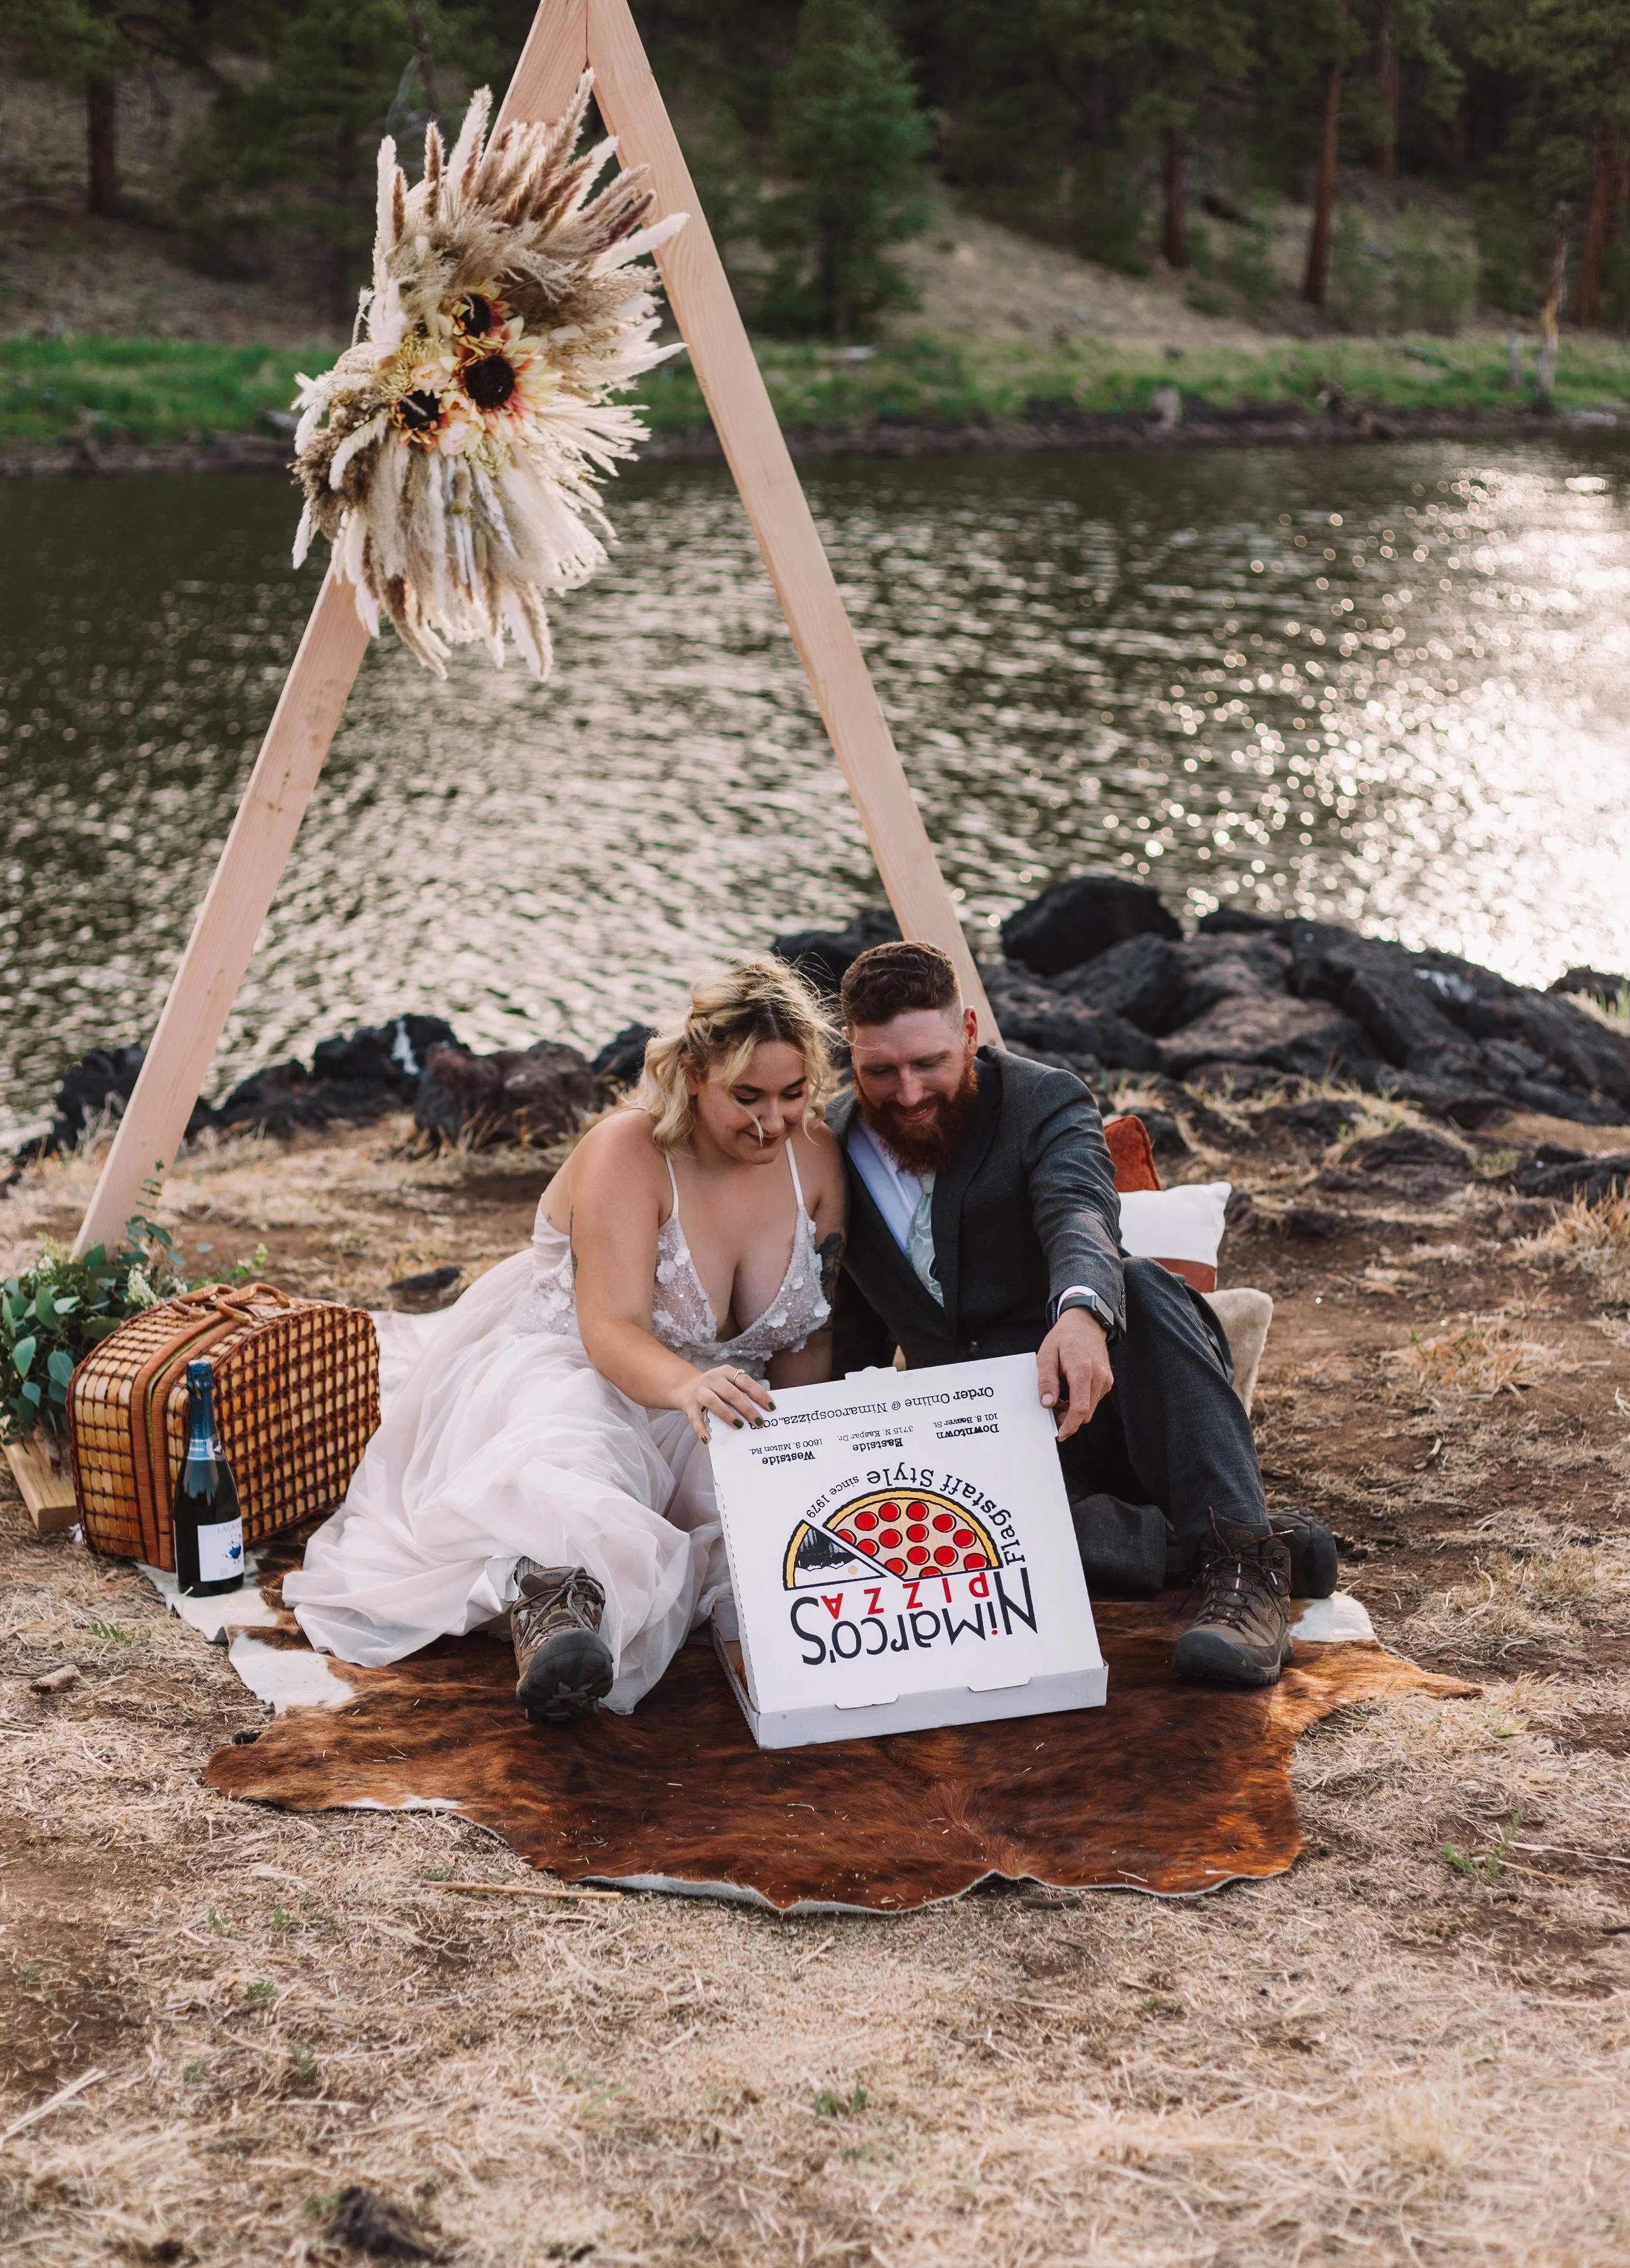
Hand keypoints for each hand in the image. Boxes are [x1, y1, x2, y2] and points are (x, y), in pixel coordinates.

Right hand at [676, 1363, 772, 1443]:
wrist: (684, 1387)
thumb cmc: (715, 1389)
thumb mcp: (728, 1383)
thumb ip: (741, 1392)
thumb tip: (762, 1410)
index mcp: (726, 1372)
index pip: (746, 1382)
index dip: (759, 1394)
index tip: (770, 1407)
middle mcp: (712, 1379)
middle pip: (732, 1393)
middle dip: (747, 1409)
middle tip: (759, 1422)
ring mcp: (699, 1391)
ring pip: (714, 1402)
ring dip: (728, 1415)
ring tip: (740, 1426)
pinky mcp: (689, 1405)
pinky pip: (696, 1418)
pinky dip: (702, 1429)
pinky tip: (708, 1439)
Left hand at [1037, 1307, 1113, 1440]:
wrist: (1086, 1322)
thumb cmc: (1064, 1337)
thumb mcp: (1046, 1355)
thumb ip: (1047, 1380)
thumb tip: (1047, 1403)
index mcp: (1082, 1369)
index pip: (1080, 1408)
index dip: (1069, 1425)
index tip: (1059, 1433)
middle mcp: (1099, 1376)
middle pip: (1086, 1412)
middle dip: (1068, 1419)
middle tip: (1050, 1411)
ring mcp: (1105, 1379)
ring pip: (1090, 1408)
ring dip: (1073, 1410)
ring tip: (1057, 1399)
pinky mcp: (1107, 1380)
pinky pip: (1093, 1399)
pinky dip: (1080, 1402)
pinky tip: (1068, 1393)